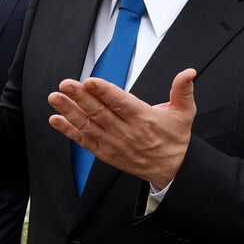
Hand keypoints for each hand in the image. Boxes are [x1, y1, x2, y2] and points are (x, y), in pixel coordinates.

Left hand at [47, 68, 197, 188]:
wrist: (171, 170)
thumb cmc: (175, 139)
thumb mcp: (184, 114)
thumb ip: (183, 91)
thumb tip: (189, 72)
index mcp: (144, 118)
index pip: (121, 103)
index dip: (104, 92)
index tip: (90, 81)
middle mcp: (126, 131)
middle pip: (99, 112)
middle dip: (80, 97)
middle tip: (65, 84)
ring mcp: (113, 143)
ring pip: (88, 125)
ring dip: (69, 111)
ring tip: (55, 98)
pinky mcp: (105, 152)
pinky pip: (84, 140)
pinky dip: (69, 131)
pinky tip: (56, 119)